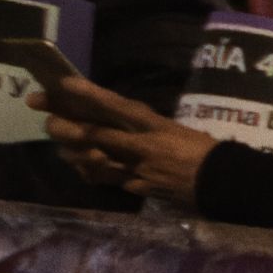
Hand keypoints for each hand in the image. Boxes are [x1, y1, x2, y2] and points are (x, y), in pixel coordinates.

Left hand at [43, 77, 218, 203]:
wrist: (226, 185)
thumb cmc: (207, 152)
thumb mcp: (178, 130)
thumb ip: (148, 125)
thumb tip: (121, 118)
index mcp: (157, 127)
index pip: (117, 107)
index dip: (89, 95)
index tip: (64, 83)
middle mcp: (144, 147)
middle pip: (96, 134)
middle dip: (67, 125)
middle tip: (46, 118)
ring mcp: (140, 170)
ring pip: (95, 160)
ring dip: (73, 152)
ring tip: (62, 147)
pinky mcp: (141, 189)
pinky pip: (109, 181)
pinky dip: (93, 174)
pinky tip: (84, 170)